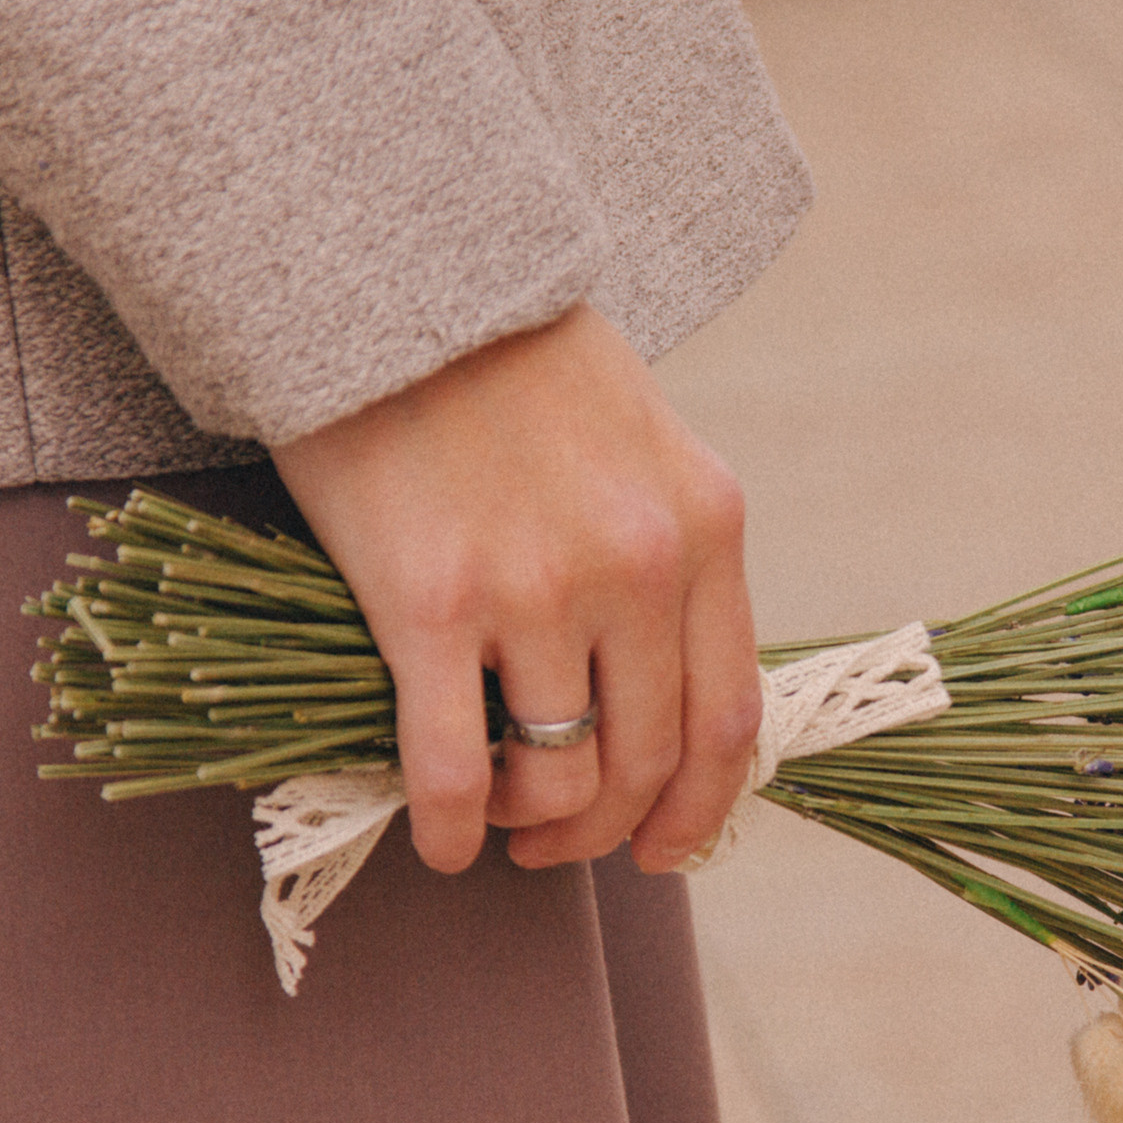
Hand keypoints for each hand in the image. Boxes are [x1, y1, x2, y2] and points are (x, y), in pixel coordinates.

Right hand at [269, 304, 760, 873]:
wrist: (392, 275)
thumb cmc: (512, 363)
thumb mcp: (642, 445)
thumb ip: (666, 556)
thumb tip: (659, 692)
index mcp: (707, 526)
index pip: (731, 715)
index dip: (700, 805)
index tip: (664, 841)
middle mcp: (639, 566)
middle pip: (648, 759)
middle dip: (606, 829)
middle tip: (561, 847)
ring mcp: (538, 588)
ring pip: (558, 776)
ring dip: (531, 828)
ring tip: (501, 828)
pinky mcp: (430, 602)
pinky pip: (456, 769)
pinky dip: (451, 830)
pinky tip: (439, 842)